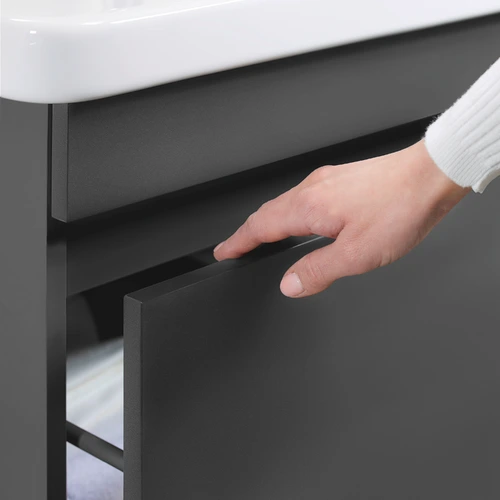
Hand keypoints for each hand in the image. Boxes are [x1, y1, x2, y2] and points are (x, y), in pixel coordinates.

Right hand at [214, 140, 469, 297]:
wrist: (430, 175)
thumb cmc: (400, 209)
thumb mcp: (357, 254)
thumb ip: (319, 271)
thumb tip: (291, 284)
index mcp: (309, 207)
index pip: (260, 227)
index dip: (238, 242)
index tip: (224, 252)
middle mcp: (313, 189)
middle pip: (266, 212)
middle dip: (247, 232)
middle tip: (235, 247)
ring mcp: (326, 180)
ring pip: (284, 203)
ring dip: (267, 221)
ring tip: (261, 237)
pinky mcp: (340, 178)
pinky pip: (301, 196)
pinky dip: (288, 211)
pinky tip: (301, 220)